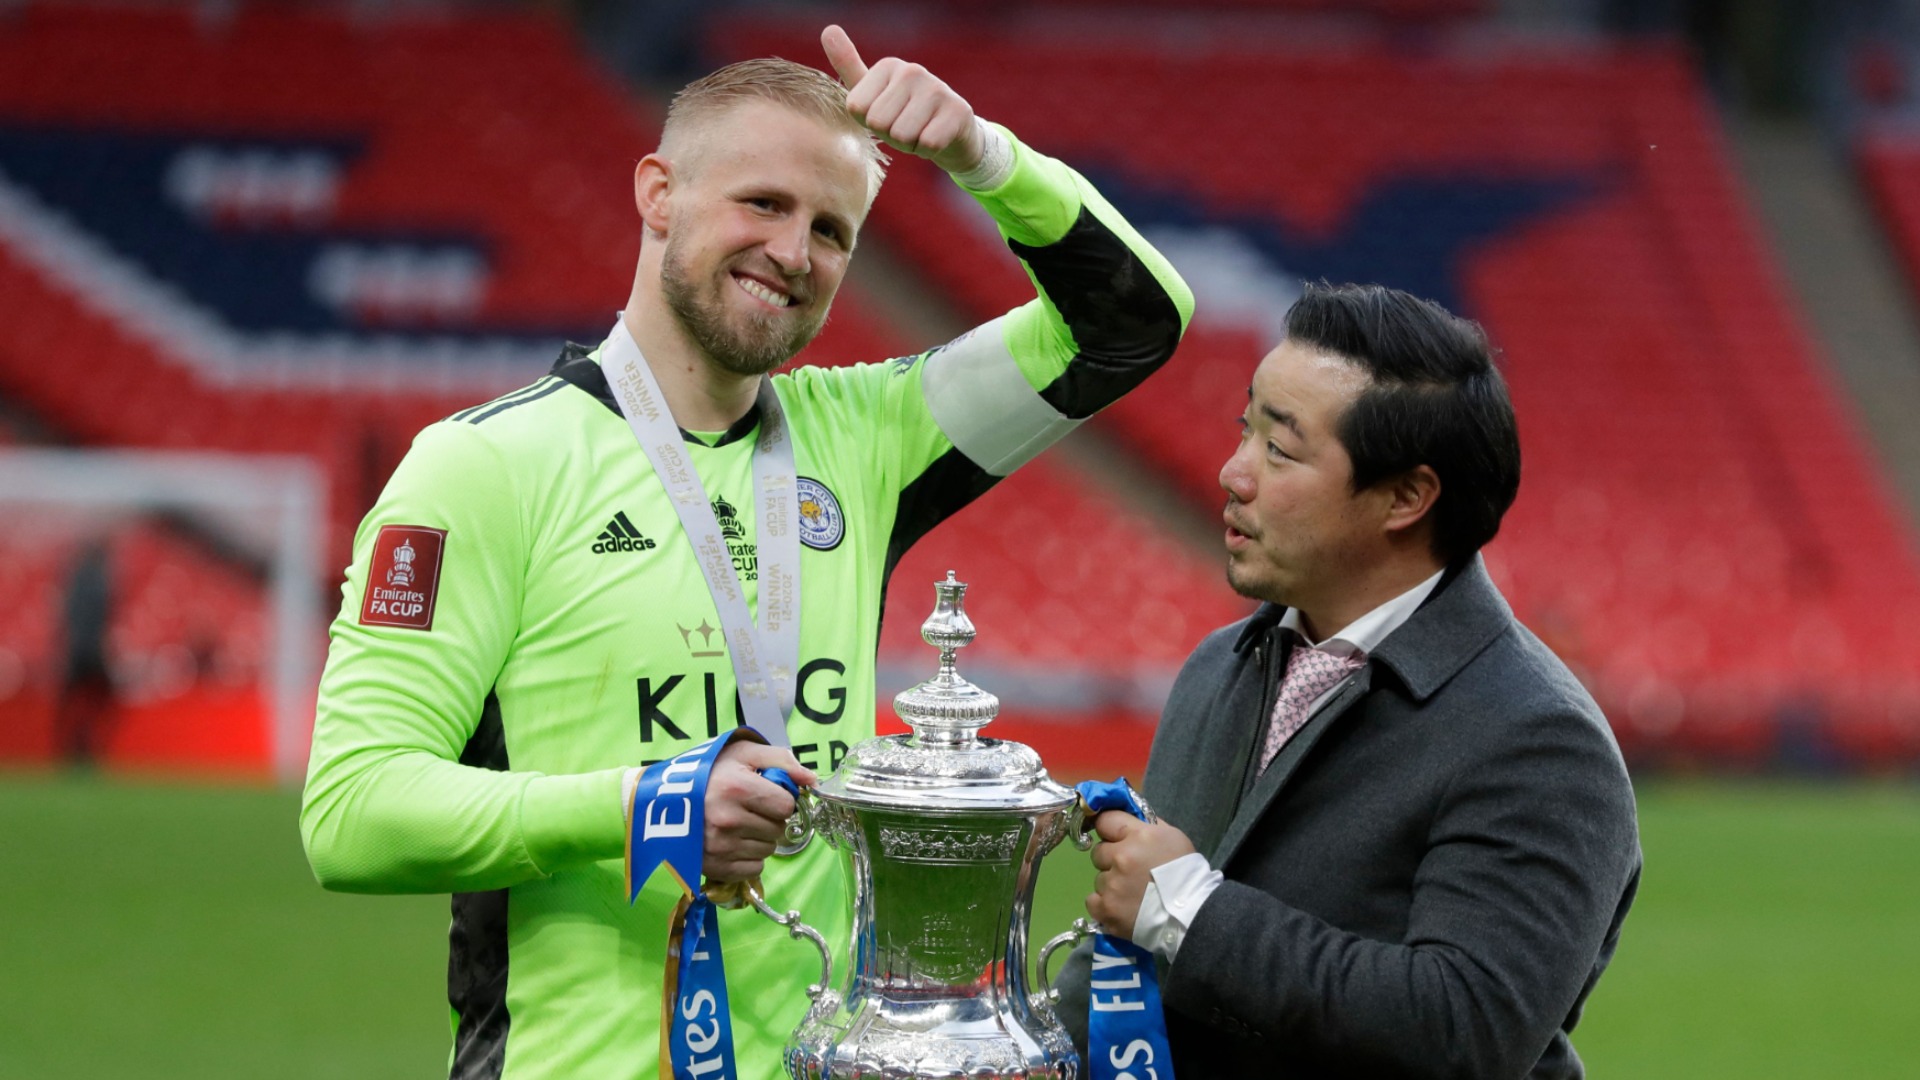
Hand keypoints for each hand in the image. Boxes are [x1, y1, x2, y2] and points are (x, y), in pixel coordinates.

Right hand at [702, 738, 816, 881]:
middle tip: (750, 809)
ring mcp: (720, 846)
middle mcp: (728, 820)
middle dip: (771, 819)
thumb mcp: (743, 753)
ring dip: (761, 838)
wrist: (664, 800)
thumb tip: (812, 781)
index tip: (767, 795)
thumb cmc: (709, 773)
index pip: (786, 805)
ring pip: (768, 850)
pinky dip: (750, 857)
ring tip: (739, 823)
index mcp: (736, 788)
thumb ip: (781, 761)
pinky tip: (734, 841)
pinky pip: (754, 868)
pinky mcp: (715, 867)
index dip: (781, 799)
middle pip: (779, 829)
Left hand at [822, 24, 985, 174]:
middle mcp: (912, 70)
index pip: (857, 109)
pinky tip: (936, 137)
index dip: (869, 124)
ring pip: (902, 136)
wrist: (950, 133)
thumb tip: (828, 30)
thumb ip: (848, 65)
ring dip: (909, 144)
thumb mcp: (872, 93)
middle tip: (905, 127)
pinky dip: (928, 150)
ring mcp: (938, 88)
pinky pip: (927, 144)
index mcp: (887, 66)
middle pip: (879, 123)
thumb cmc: (903, 114)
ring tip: (920, 131)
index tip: (887, 116)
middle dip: (890, 136)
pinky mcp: (958, 110)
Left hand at [1085, 810, 1196, 940]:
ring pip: (1099, 879)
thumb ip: (1148, 827)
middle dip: (1111, 859)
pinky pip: (1092, 901)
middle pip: (1099, 852)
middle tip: (1129, 871)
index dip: (1109, 829)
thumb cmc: (1186, 873)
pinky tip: (1120, 907)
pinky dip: (1104, 904)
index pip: (1105, 820)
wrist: (1192, 915)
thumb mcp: (1173, 838)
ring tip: (1132, 895)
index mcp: (1138, 836)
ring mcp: (1111, 884)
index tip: (1114, 838)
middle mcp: (1121, 857)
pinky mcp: (1106, 909)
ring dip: (1111, 884)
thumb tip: (1128, 823)